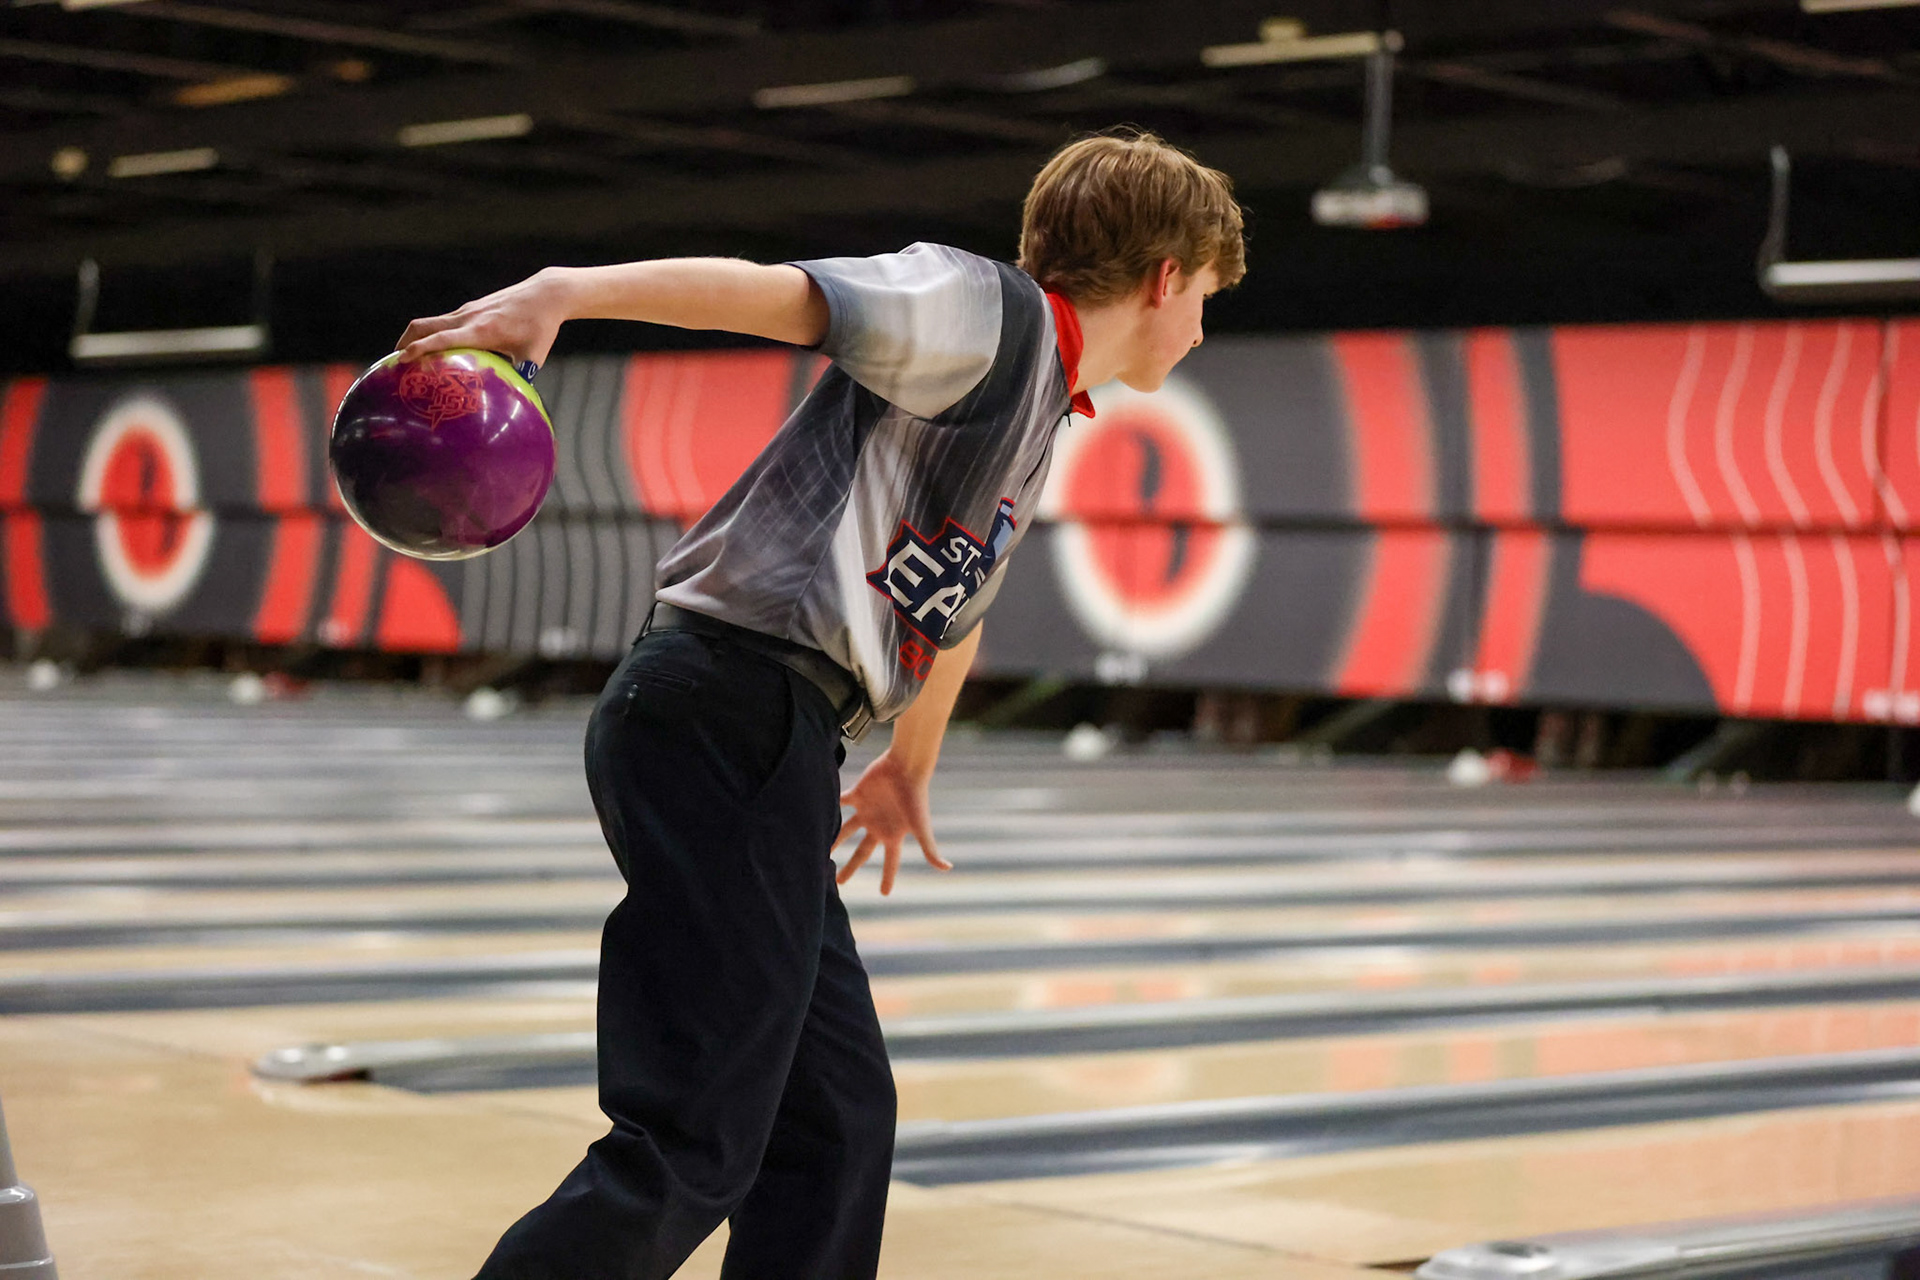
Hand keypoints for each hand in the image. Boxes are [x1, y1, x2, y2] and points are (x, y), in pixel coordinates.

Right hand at [395, 267, 572, 367]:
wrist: (545, 294)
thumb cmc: (541, 327)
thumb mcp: (534, 357)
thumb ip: (519, 379)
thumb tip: (511, 405)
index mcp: (482, 331)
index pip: (441, 339)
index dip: (419, 349)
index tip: (401, 360)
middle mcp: (469, 317)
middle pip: (424, 326)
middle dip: (404, 343)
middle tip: (391, 365)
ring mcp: (468, 310)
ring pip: (431, 321)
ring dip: (414, 336)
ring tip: (406, 358)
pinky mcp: (471, 307)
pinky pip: (444, 320)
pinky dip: (431, 333)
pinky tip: (434, 348)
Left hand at [834, 750, 952, 895]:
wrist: (906, 767)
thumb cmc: (916, 797)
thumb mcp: (922, 828)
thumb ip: (930, 850)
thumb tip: (948, 868)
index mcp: (893, 835)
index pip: (890, 862)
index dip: (888, 878)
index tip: (884, 893)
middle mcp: (879, 824)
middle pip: (862, 851)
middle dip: (852, 866)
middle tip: (839, 882)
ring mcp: (868, 810)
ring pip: (846, 829)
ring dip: (835, 840)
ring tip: (821, 851)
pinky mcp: (858, 793)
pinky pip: (841, 801)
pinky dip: (831, 805)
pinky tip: (819, 812)